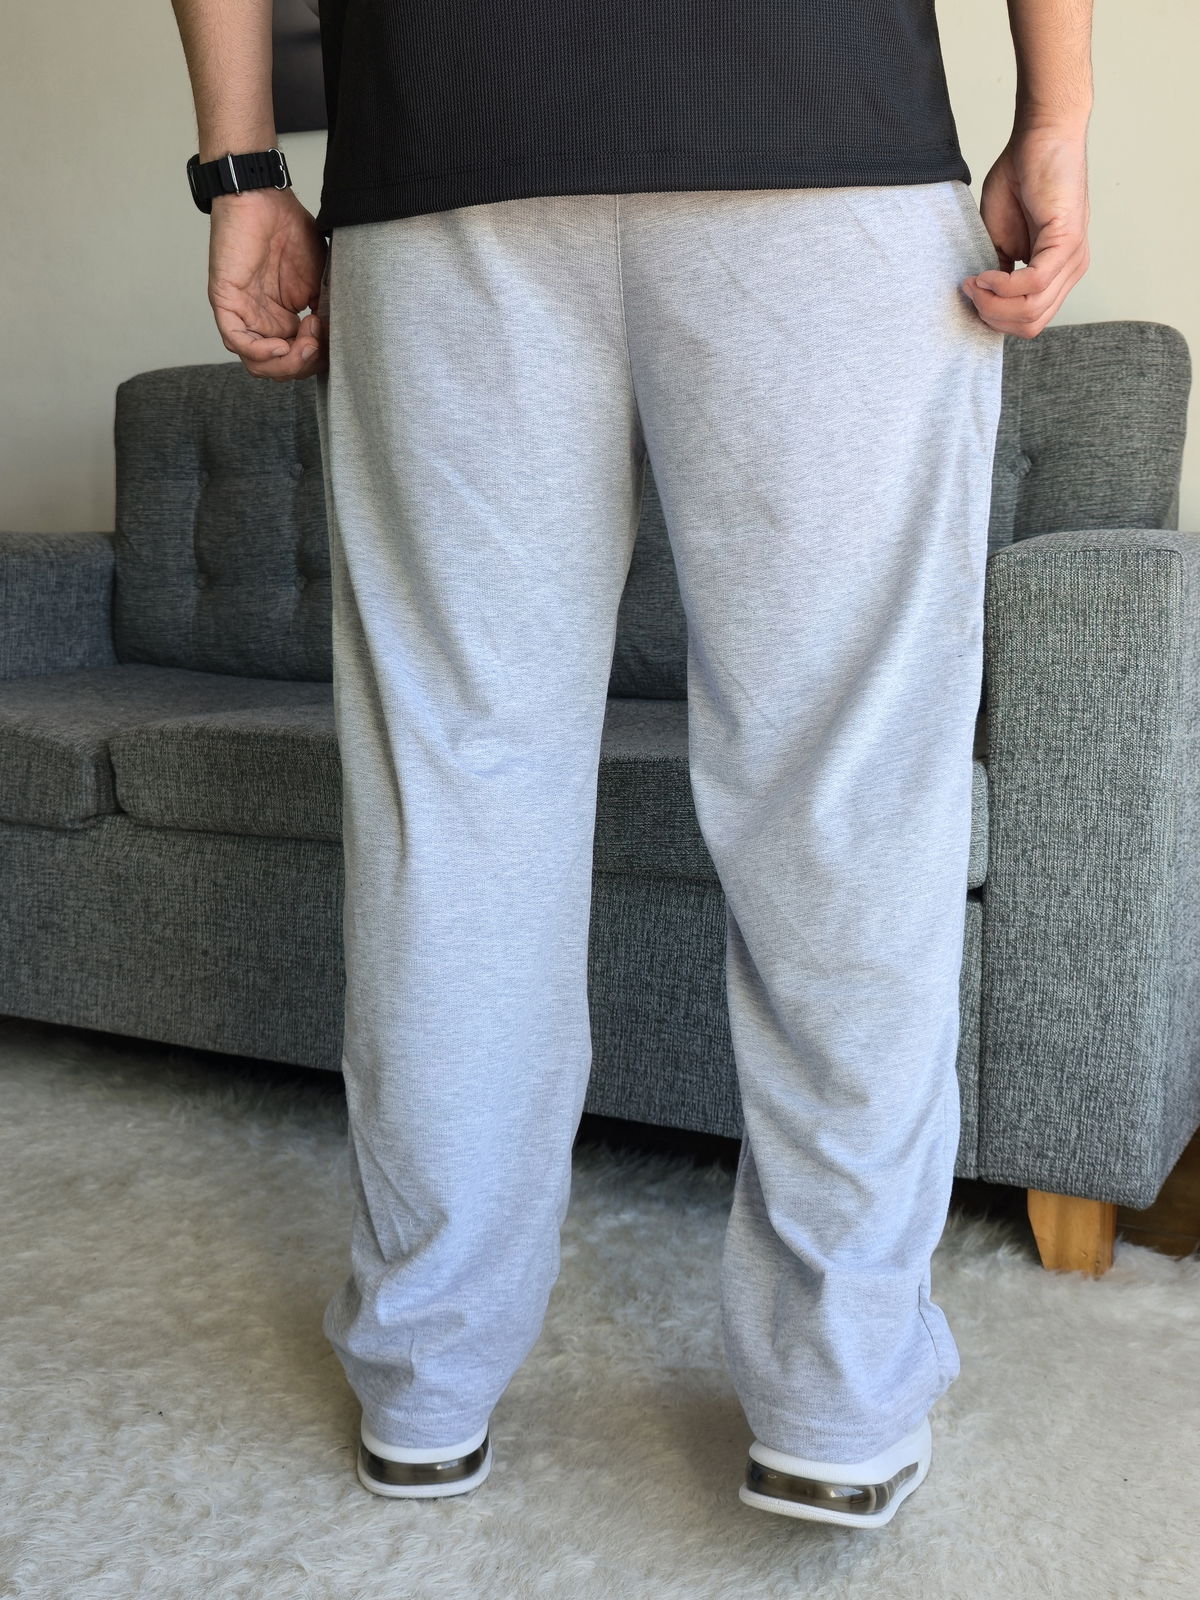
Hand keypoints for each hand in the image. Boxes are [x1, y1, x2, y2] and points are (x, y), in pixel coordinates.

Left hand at [207, 188, 328, 379]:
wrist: (263, 196)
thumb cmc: (290, 228)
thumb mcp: (321, 279)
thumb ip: (328, 309)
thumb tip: (341, 339)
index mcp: (284, 318)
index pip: (299, 358)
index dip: (318, 357)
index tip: (331, 333)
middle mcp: (263, 321)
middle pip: (279, 368)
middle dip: (304, 364)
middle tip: (318, 340)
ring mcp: (243, 314)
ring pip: (258, 364)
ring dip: (286, 363)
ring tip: (305, 343)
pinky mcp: (226, 302)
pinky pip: (238, 342)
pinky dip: (261, 353)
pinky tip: (282, 346)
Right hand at [961, 121, 1090, 339]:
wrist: (1039, 139)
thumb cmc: (1019, 180)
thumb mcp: (999, 238)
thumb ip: (997, 270)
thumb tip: (983, 298)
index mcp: (1056, 272)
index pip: (1029, 321)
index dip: (994, 317)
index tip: (970, 294)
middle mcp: (1069, 271)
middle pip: (1030, 324)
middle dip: (992, 316)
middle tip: (970, 291)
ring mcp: (1072, 259)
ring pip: (1032, 310)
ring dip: (994, 302)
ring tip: (975, 281)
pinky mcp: (1067, 242)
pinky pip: (1034, 283)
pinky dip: (1003, 285)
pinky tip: (986, 274)